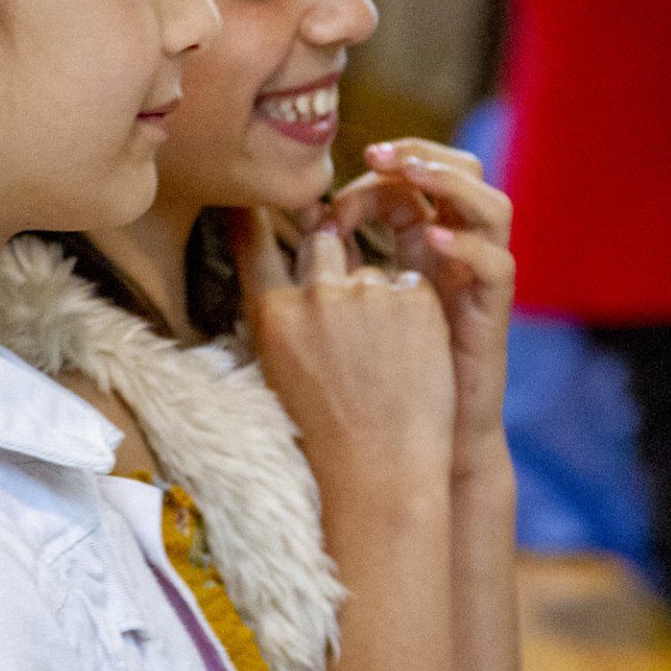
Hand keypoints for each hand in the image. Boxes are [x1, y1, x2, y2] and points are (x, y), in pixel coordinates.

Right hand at [233, 207, 456, 501]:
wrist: (379, 474)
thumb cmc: (324, 435)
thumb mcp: (280, 373)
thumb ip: (285, 318)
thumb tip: (294, 275)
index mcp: (272, 314)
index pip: (254, 243)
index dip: (254, 215)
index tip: (256, 197)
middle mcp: (315, 294)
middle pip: (323, 240)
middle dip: (335, 256)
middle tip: (349, 302)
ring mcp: (368, 293)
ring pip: (373, 268)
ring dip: (380, 299)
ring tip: (385, 359)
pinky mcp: (416, 298)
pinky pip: (412, 284)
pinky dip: (415, 314)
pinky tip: (412, 358)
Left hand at [330, 140, 512, 474]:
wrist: (419, 445)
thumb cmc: (381, 377)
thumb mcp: (352, 305)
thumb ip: (339, 259)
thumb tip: (302, 214)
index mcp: (426, 242)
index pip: (417, 177)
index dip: (382, 167)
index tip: (338, 185)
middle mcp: (461, 252)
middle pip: (463, 173)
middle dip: (420, 153)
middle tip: (376, 154)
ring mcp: (481, 281)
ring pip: (494, 206)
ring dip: (451, 183)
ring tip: (413, 176)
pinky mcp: (493, 313)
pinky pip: (497, 264)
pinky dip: (467, 246)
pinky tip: (431, 239)